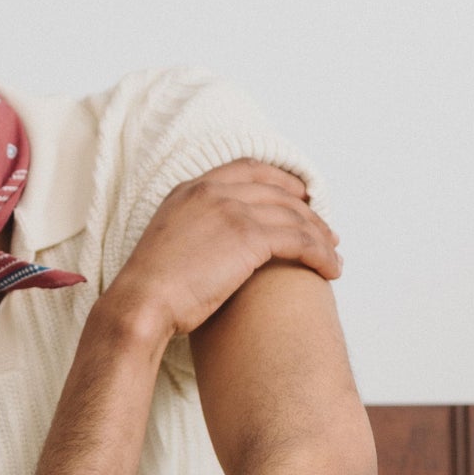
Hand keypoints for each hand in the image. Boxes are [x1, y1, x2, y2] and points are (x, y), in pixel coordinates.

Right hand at [106, 160, 340, 344]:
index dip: (280, 180)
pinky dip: (320, 255)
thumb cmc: (150, 290)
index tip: (300, 195)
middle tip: (326, 231)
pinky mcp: (248, 237)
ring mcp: (231, 210)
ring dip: (320, 237)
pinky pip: (299, 240)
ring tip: (333, 257)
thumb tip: (216, 249)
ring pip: (293, 216)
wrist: (140, 305)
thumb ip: (195, 231)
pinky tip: (330, 270)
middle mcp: (212, 192)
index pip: (247, 169)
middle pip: (277, 191)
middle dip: (308, 210)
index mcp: (190, 190)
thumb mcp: (169, 243)